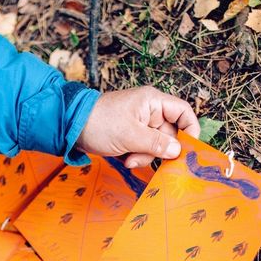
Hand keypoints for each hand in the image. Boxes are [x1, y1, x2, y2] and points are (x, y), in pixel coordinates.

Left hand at [76, 86, 200, 168]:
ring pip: (156, 145)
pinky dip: (136, 156)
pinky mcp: (131, 136)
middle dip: (158, 150)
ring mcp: (140, 124)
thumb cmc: (99, 123)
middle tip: (143, 157)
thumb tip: (178, 151)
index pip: (183, 112)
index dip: (190, 130)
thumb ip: (156, 143)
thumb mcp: (130, 135)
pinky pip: (144, 149)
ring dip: (145, 156)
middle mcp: (150, 111)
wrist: (71, 128)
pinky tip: (124, 158)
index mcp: (153, 102)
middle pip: (170, 134)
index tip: (186, 149)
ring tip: (129, 158)